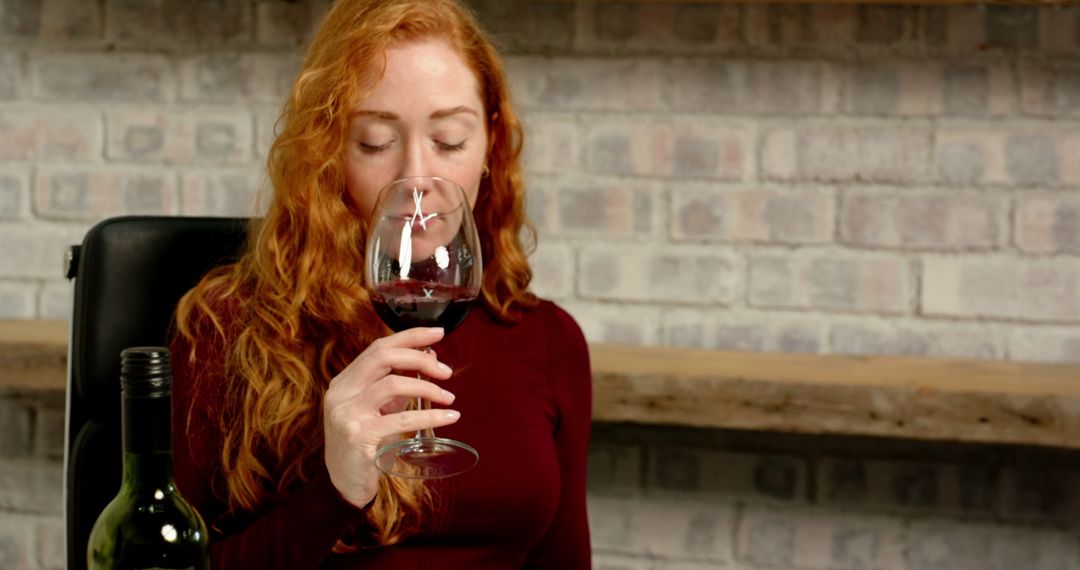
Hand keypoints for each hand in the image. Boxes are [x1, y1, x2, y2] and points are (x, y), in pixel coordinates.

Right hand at [323, 327, 458, 507]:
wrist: (344, 485)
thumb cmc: (365, 445)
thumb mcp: (378, 411)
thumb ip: (398, 386)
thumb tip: (431, 358)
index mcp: (344, 382)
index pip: (378, 347)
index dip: (409, 336)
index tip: (438, 332)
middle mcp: (341, 394)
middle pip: (383, 358)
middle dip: (420, 358)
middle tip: (447, 371)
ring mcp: (347, 415)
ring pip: (391, 385)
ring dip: (427, 387)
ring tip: (449, 398)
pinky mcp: (359, 437)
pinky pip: (401, 420)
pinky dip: (429, 415)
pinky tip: (448, 417)